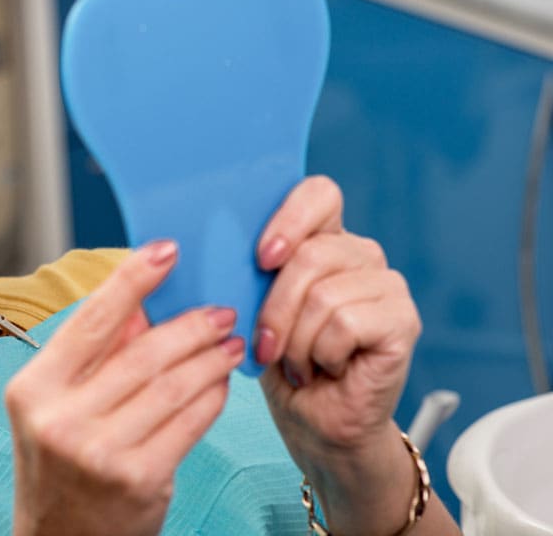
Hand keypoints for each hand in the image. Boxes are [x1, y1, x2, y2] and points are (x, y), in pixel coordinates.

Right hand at [5, 242, 244, 535]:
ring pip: (172, 386)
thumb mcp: (58, 407)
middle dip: (189, 325)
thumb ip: (95, 357)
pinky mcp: (139, 480)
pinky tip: (222, 384)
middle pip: (141, 353)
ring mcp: (99, 452)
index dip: (132, 280)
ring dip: (210, 359)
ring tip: (230, 343)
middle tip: (220, 310)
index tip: (165, 250)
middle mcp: (60, 419)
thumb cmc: (62, 467)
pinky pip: (189, 422)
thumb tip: (144, 302)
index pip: (90, 320)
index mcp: (33, 388)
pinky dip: (212, 397)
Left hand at [254, 175, 432, 533]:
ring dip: (297, 340)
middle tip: (268, 345)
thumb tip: (215, 241)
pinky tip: (328, 368)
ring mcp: (387, 286)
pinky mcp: (403, 321)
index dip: (289, 218)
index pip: (319, 194)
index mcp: (324, 239)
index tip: (261, 258)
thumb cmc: (280, 363)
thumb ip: (250, 270)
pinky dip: (323, 353)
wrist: (313, 423)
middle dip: (276, 308)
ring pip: (325, 294)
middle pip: (312, 253)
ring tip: (299, 362)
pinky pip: (347, 322)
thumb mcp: (253, 307)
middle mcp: (361, 254)